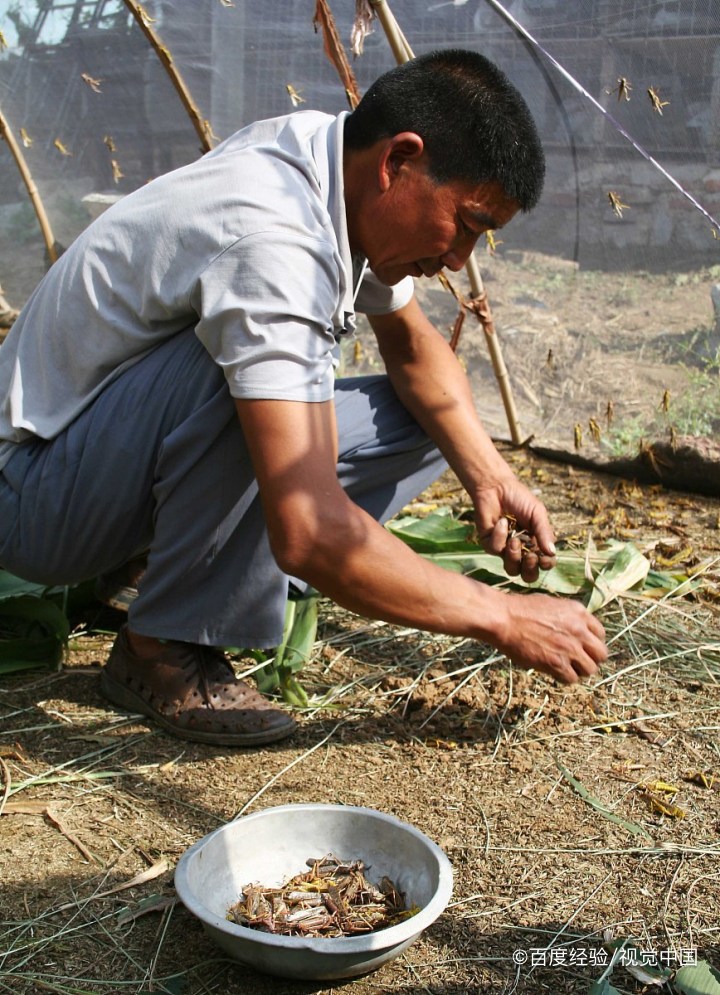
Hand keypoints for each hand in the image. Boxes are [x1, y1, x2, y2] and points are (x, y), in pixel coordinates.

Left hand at [473, 475, 556, 582]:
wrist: (496, 488)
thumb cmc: (519, 499)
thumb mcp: (537, 513)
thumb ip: (544, 532)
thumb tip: (552, 553)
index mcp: (537, 544)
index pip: (544, 563)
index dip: (545, 564)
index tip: (545, 558)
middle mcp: (522, 551)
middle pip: (528, 575)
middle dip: (530, 569)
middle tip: (531, 556)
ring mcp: (504, 550)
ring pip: (511, 569)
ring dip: (514, 556)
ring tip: (514, 540)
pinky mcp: (489, 545)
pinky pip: (495, 550)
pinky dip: (500, 536)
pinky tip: (502, 522)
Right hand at [493, 590, 607, 683]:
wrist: (504, 618)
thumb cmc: (520, 609)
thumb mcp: (552, 604)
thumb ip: (569, 617)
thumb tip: (575, 630)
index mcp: (579, 612)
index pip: (600, 634)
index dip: (591, 642)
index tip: (581, 646)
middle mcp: (579, 630)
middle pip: (601, 654)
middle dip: (590, 658)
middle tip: (576, 660)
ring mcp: (570, 648)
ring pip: (589, 669)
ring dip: (577, 670)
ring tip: (563, 667)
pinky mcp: (558, 663)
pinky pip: (571, 679)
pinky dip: (563, 677)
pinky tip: (552, 670)